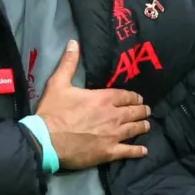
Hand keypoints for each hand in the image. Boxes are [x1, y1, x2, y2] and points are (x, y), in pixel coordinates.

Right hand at [35, 40, 151, 168]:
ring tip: (147, 125)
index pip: (125, 95)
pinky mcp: (108, 152)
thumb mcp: (58, 83)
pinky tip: (143, 150)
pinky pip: (128, 151)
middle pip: (133, 112)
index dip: (134, 97)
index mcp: (103, 98)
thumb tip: (74, 42)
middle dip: (141, 110)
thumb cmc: (53, 111)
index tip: (139, 98)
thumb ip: (69, 63)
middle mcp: (113, 115)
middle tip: (146, 111)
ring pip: (134, 129)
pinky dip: (137, 151)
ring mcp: (113, 135)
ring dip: (142, 126)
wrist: (47, 140)